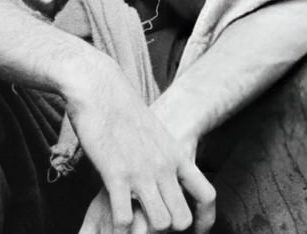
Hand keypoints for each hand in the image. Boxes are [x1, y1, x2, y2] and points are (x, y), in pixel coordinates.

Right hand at [68, 64, 215, 233]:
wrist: (99, 87)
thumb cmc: (122, 107)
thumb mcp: (154, 130)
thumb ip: (163, 154)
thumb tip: (166, 171)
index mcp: (176, 155)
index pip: (206, 195)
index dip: (204, 220)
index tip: (194, 230)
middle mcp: (164, 166)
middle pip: (182, 219)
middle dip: (168, 228)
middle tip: (151, 223)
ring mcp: (141, 172)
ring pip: (160, 223)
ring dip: (145, 230)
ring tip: (133, 223)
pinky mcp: (115, 174)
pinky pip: (125, 218)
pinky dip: (120, 226)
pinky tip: (114, 217)